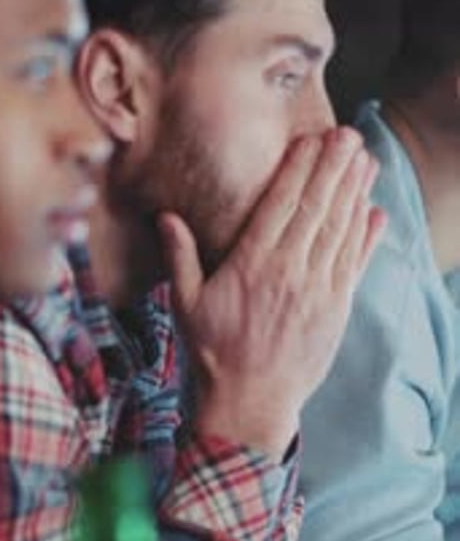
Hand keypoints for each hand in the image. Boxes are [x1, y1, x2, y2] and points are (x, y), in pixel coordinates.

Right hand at [160, 127, 385, 461]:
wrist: (249, 404)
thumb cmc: (212, 353)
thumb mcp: (185, 304)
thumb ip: (180, 257)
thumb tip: (166, 216)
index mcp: (252, 265)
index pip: (280, 206)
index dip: (298, 170)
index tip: (311, 141)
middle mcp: (289, 273)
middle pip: (317, 210)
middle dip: (334, 169)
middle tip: (349, 136)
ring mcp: (317, 292)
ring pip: (341, 232)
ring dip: (354, 193)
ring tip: (365, 161)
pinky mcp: (336, 311)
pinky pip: (354, 266)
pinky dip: (367, 237)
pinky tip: (375, 212)